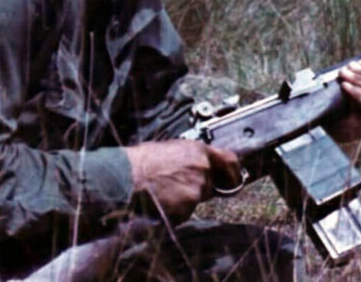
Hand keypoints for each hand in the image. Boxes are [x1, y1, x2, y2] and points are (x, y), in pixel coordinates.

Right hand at [123, 139, 240, 223]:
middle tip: (175, 185)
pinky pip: (185, 212)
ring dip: (184, 199)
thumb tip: (200, 164)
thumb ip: (191, 157)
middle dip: (196, 187)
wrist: (126, 176)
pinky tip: (161, 201)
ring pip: (196, 199)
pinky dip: (175, 210)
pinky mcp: (187, 207)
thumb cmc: (142, 161)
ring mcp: (196, 189)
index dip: (234, 172)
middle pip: (209, 184)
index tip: (235, 179)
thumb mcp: (171, 148)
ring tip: (163, 191)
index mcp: (199, 151)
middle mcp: (202, 169)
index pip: (230, 161)